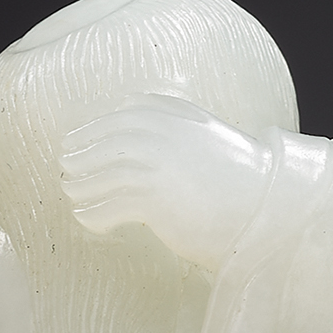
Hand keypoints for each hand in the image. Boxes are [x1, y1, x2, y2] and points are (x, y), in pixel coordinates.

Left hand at [58, 96, 275, 267]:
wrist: (266, 208)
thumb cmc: (239, 177)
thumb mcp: (208, 134)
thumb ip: (176, 121)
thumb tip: (136, 114)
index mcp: (175, 115)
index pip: (124, 114)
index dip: (97, 128)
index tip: (82, 139)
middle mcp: (161, 134)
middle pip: (104, 141)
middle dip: (80, 153)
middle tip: (66, 164)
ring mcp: (155, 165)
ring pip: (100, 174)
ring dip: (81, 185)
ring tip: (73, 193)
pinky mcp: (153, 199)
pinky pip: (108, 206)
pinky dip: (92, 214)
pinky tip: (87, 219)